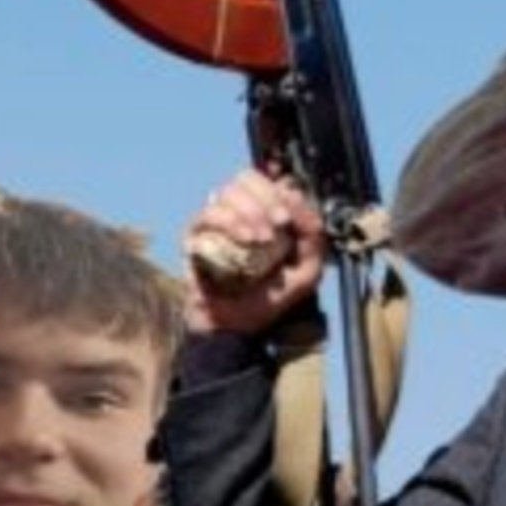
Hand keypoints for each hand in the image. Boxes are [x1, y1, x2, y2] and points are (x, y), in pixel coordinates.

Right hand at [183, 168, 325, 337]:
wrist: (236, 327)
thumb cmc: (268, 299)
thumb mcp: (307, 269)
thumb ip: (312, 232)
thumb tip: (294, 196)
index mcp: (263, 213)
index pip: (269, 180)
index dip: (280, 192)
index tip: (288, 219)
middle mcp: (236, 212)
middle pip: (246, 178)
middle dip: (267, 198)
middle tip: (278, 224)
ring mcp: (213, 223)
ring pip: (228, 192)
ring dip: (250, 211)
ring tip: (260, 239)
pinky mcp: (193, 236)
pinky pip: (208, 214)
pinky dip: (230, 221)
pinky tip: (245, 240)